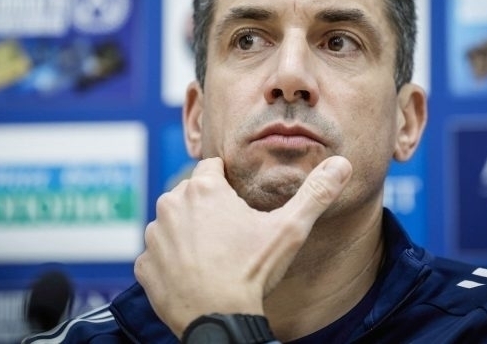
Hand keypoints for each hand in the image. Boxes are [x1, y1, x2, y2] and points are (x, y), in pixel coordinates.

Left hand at [133, 155, 352, 336]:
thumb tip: (342, 163)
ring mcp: (153, 236)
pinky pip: (158, 255)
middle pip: (191, 195)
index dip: (229, 185)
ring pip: (173, 223)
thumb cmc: (252, 272)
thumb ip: (315, 193)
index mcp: (202, 188)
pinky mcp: (144, 265)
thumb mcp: (290, 230)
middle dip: (208, 209)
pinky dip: (172, 262)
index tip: (240, 207)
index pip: (212, 168)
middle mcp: (170, 205)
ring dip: (188, 234)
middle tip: (231, 236)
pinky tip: (194, 275)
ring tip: (214, 257)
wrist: (220, 322)